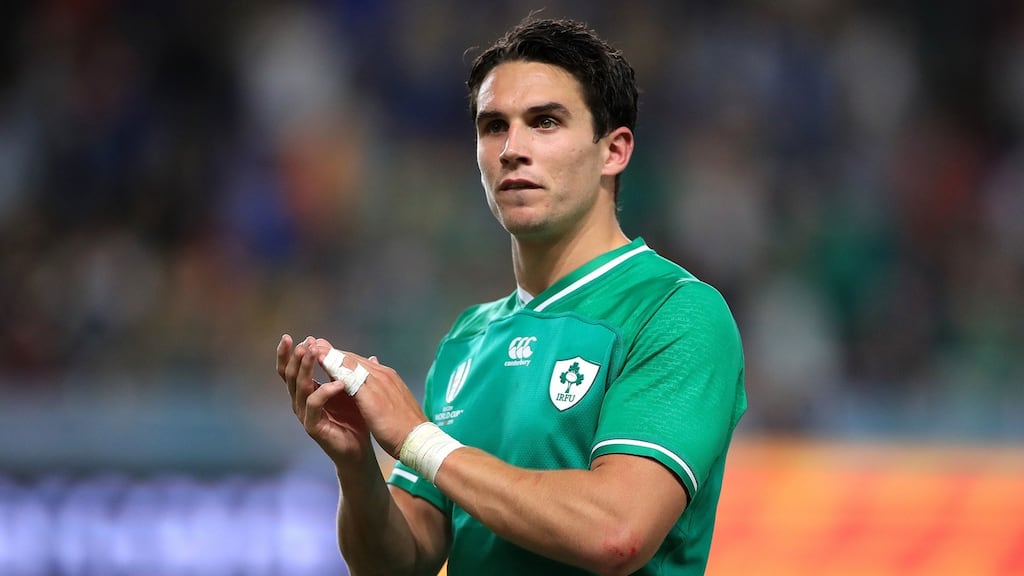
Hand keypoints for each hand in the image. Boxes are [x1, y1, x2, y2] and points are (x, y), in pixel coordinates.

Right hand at [277, 334, 371, 465]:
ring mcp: (306, 415)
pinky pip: (315, 405)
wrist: (359, 449)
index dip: (287, 355)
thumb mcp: (352, 391)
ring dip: (306, 369)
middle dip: (295, 358)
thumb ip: (350, 373)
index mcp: (307, 392)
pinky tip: (338, 383)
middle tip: (303, 343)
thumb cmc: (355, 419)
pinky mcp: (314, 427)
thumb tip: (361, 354)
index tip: (288, 337)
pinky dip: (325, 391)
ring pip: (300, 387)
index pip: (290, 370)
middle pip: (290, 376)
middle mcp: (302, 402)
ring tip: (314, 353)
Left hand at [313, 346, 428, 459]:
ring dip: (331, 355)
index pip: (361, 362)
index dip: (343, 357)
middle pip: (354, 359)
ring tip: (312, 348)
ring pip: (350, 363)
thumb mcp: (393, 402)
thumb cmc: (406, 425)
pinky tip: (321, 366)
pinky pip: (349, 377)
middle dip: (333, 351)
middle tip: (314, 343)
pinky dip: (334, 369)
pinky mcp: (371, 395)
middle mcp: (383, 375)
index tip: (327, 351)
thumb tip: (376, 380)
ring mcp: (378, 382)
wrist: (418, 439)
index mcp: (388, 377)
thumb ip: (383, 388)